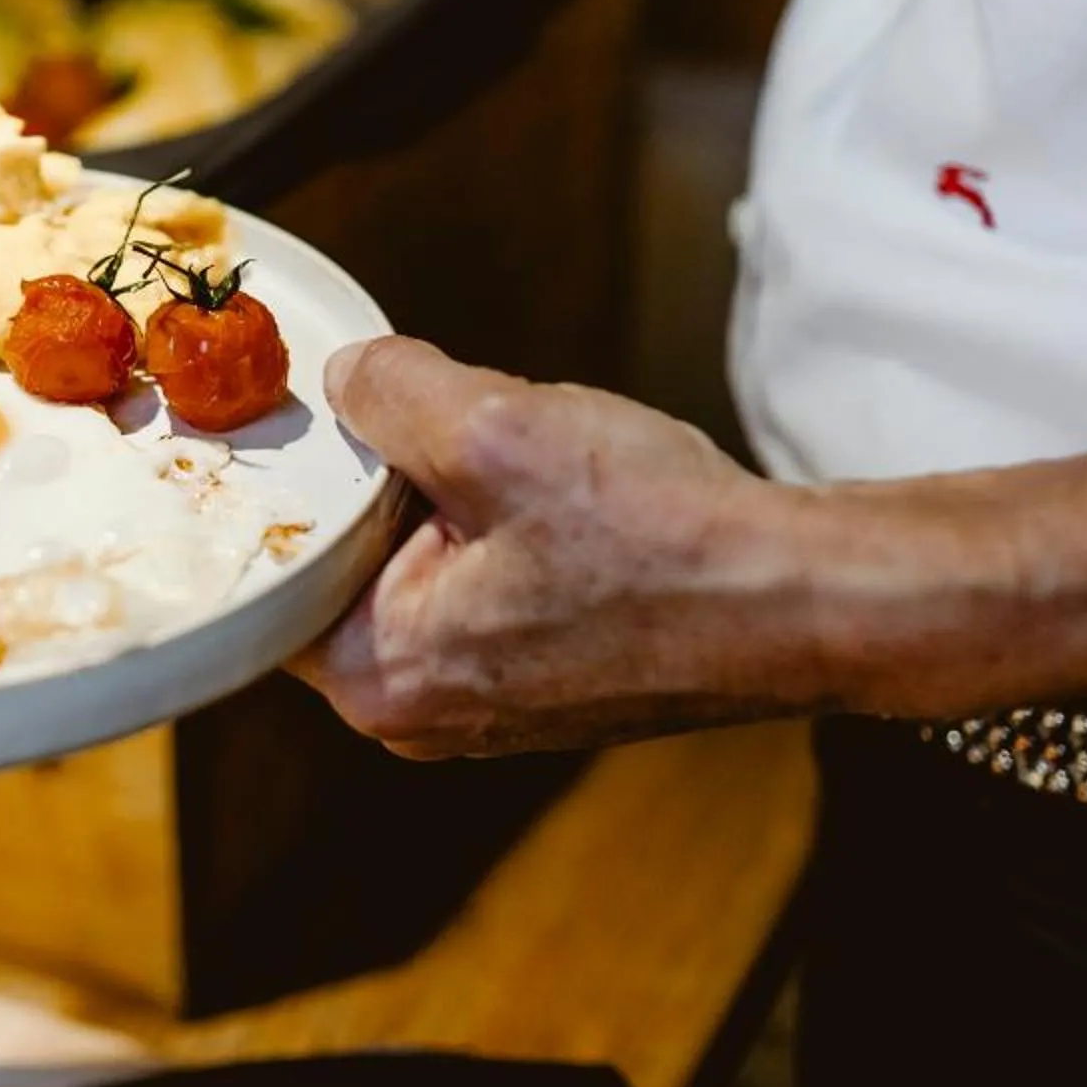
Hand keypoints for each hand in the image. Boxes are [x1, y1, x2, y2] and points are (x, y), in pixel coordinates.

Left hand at [291, 336, 878, 758]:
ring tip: (533, 462)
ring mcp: (486, 701)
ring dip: (460, 492)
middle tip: (456, 426)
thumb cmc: (661, 539)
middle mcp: (420, 711)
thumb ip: (391, 393)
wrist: (807, 599)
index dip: (309, 474)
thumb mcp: (495, 426)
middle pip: (350, 559)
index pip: (279, 566)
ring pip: (422, 560)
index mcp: (380, 678)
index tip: (340, 414)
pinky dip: (510, 522)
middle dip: (395, 478)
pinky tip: (572, 494)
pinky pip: (484, 579)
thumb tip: (350, 376)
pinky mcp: (544, 677)